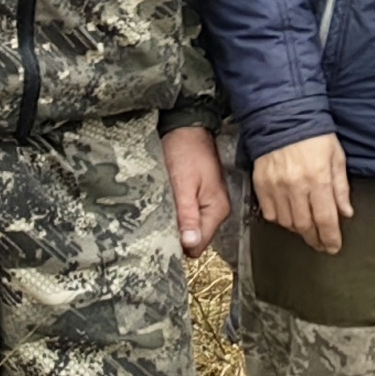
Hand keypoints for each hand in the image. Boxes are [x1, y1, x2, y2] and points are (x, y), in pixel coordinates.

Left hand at [162, 126, 229, 256]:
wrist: (187, 130)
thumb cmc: (184, 153)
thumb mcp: (183, 185)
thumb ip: (188, 215)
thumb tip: (191, 245)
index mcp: (217, 210)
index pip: (199, 246)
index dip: (180, 245)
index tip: (162, 236)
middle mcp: (217, 211)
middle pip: (195, 239)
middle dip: (177, 235)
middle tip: (157, 223)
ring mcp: (210, 205)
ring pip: (191, 229)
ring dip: (176, 224)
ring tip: (161, 212)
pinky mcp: (201, 199)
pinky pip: (189, 217)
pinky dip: (176, 215)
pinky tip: (166, 205)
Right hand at [254, 133, 352, 254]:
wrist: (283, 117)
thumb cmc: (314, 135)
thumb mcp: (336, 157)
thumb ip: (341, 187)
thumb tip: (346, 212)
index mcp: (318, 178)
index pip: (325, 218)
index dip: (330, 237)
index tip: (333, 247)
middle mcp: (296, 185)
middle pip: (305, 225)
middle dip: (315, 239)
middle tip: (321, 244)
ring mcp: (276, 186)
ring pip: (286, 222)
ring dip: (298, 231)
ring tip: (308, 230)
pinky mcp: (261, 184)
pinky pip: (269, 213)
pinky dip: (280, 220)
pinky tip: (289, 217)